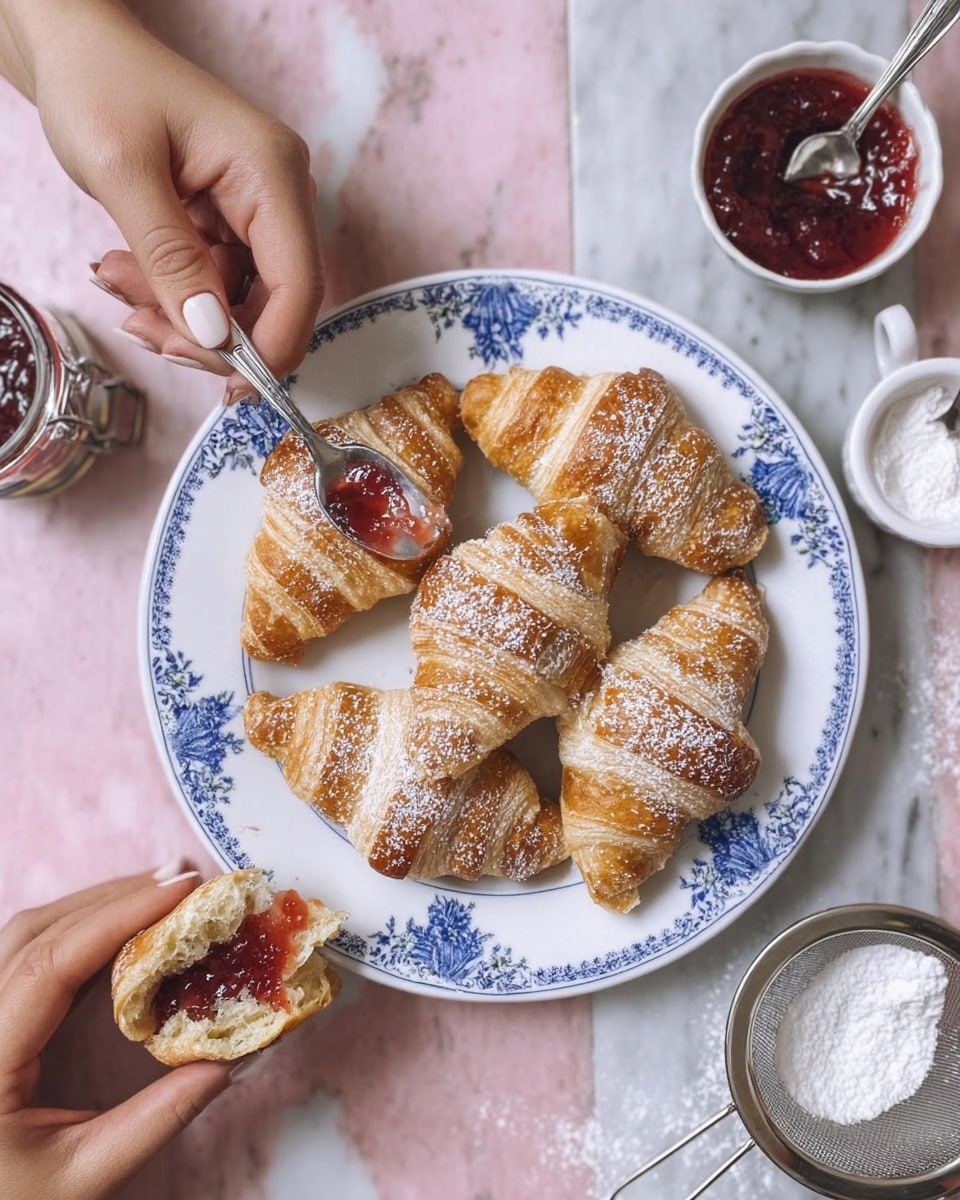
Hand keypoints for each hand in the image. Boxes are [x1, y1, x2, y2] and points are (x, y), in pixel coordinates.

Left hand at [0, 0, 323, 401]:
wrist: (77, 48)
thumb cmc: (99, 85)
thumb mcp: (123, 173)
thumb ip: (170, 260)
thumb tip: (214, 337)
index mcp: (270, 172)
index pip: (299, 284)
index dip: (271, 347)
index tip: (229, 386)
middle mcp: (279, 193)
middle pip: (276, 302)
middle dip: (214, 334)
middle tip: (145, 333)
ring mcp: (258, 209)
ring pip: (242, 301)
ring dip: (182, 315)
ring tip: (118, 283)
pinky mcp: (233, 221)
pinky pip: (218, 283)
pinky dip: (174, 294)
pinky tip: (129, 274)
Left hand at [0, 868, 230, 1199]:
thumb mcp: (81, 1179)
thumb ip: (154, 1121)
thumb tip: (223, 1064)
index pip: (52, 962)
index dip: (119, 916)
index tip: (182, 891)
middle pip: (37, 932)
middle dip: (114, 897)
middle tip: (185, 880)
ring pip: (26, 935)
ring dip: (95, 905)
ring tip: (161, 892)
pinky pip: (26, 956)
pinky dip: (77, 931)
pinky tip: (119, 929)